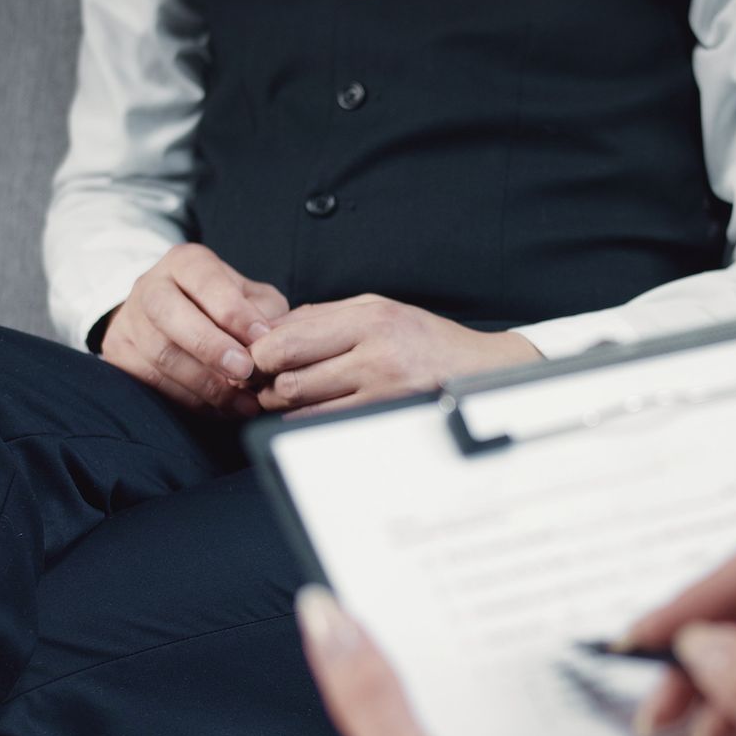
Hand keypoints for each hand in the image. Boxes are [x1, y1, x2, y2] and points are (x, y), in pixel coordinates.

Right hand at [101, 244, 289, 415]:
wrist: (172, 320)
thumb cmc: (223, 308)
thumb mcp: (251, 298)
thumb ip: (263, 313)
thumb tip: (268, 342)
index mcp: (185, 262)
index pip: (204, 279)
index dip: (233, 310)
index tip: (260, 337)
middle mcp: (150, 285)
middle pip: (168, 313)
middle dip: (209, 346)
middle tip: (244, 371)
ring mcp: (129, 320)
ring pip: (159, 354)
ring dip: (205, 384)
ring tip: (242, 402)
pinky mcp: (119, 354)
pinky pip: (151, 382)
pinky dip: (189, 400)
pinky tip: (219, 408)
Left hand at [251, 295, 540, 415]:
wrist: (481, 373)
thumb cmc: (427, 341)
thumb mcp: (379, 310)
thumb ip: (326, 317)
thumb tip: (273, 328)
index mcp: (370, 317)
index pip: (290, 337)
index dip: (260, 352)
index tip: (253, 358)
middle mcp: (375, 350)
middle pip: (290, 373)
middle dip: (265, 382)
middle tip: (261, 383)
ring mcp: (382, 389)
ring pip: (303, 404)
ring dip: (282, 405)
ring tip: (284, 398)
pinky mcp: (385, 418)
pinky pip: (325, 424)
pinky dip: (305, 422)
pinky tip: (307, 414)